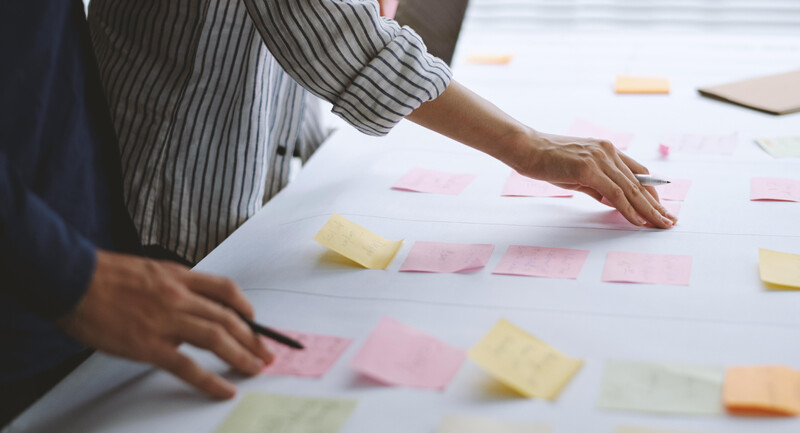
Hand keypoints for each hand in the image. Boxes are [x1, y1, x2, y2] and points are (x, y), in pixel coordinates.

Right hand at [57, 250, 273, 398]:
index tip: (256, 322)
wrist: (71, 278)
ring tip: (256, 369)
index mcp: (179, 276)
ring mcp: (166, 320)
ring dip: (242, 355)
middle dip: (253, 338)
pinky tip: (225, 389)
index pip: (226, 290)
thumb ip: (172, 286)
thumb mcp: (148, 270)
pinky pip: (188, 366)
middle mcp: (179, 296)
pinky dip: (211, 380)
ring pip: (217, 338)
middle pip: (228, 318)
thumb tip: (189, 307)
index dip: (246, 307)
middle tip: (267, 353)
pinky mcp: (149, 345)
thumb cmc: (103, 276)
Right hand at [516, 129, 676, 227]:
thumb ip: (596, 186)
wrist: (526, 147)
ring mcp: (600, 159)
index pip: (637, 173)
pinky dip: (628, 208)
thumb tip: (612, 202)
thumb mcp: (576, 173)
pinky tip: (637, 220)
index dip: (651, 191)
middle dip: (656, 204)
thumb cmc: (546, 160)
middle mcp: (608, 151)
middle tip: (668, 220)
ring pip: (631, 189)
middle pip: (640, 182)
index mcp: (606, 150)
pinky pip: (615, 193)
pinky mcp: (589, 169)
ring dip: (648, 210)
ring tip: (659, 225)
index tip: (659, 208)